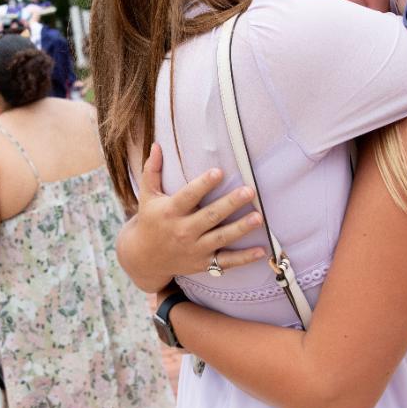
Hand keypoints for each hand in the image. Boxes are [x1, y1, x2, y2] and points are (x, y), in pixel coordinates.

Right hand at [129, 144, 265, 278]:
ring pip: (221, 238)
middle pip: (210, 216)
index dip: (203, 185)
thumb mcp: (147, 196)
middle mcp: (182, 231)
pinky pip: (226, 262)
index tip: (218, 171)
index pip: (188, 196)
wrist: (144, 258)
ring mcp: (194, 248)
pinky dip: (244, 258)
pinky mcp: (203, 263)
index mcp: (170, 211)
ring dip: (240, 228)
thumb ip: (152, 171)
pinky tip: (261, 251)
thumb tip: (157, 145)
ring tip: (258, 217)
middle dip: (230, 204)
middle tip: (249, 191)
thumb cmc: (150, 220)